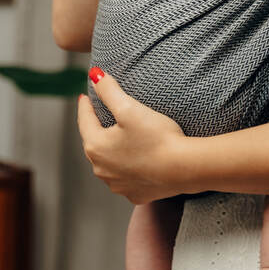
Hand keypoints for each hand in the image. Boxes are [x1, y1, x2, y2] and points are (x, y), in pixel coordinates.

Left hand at [77, 70, 187, 203]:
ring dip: (112, 151)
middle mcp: (101, 169)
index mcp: (96, 147)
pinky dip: (128, 168)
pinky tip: (137, 161)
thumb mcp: (130, 108)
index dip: (85, 106)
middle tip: (100, 117)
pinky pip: (126, 178)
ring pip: (109, 163)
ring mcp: (117, 185)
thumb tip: (94, 76)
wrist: (184, 168)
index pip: (84, 120)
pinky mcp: (134, 194)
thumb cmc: (157, 137)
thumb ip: (109, 91)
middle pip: (95, 143)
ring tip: (119, 139)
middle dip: (97, 129)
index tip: (85, 96)